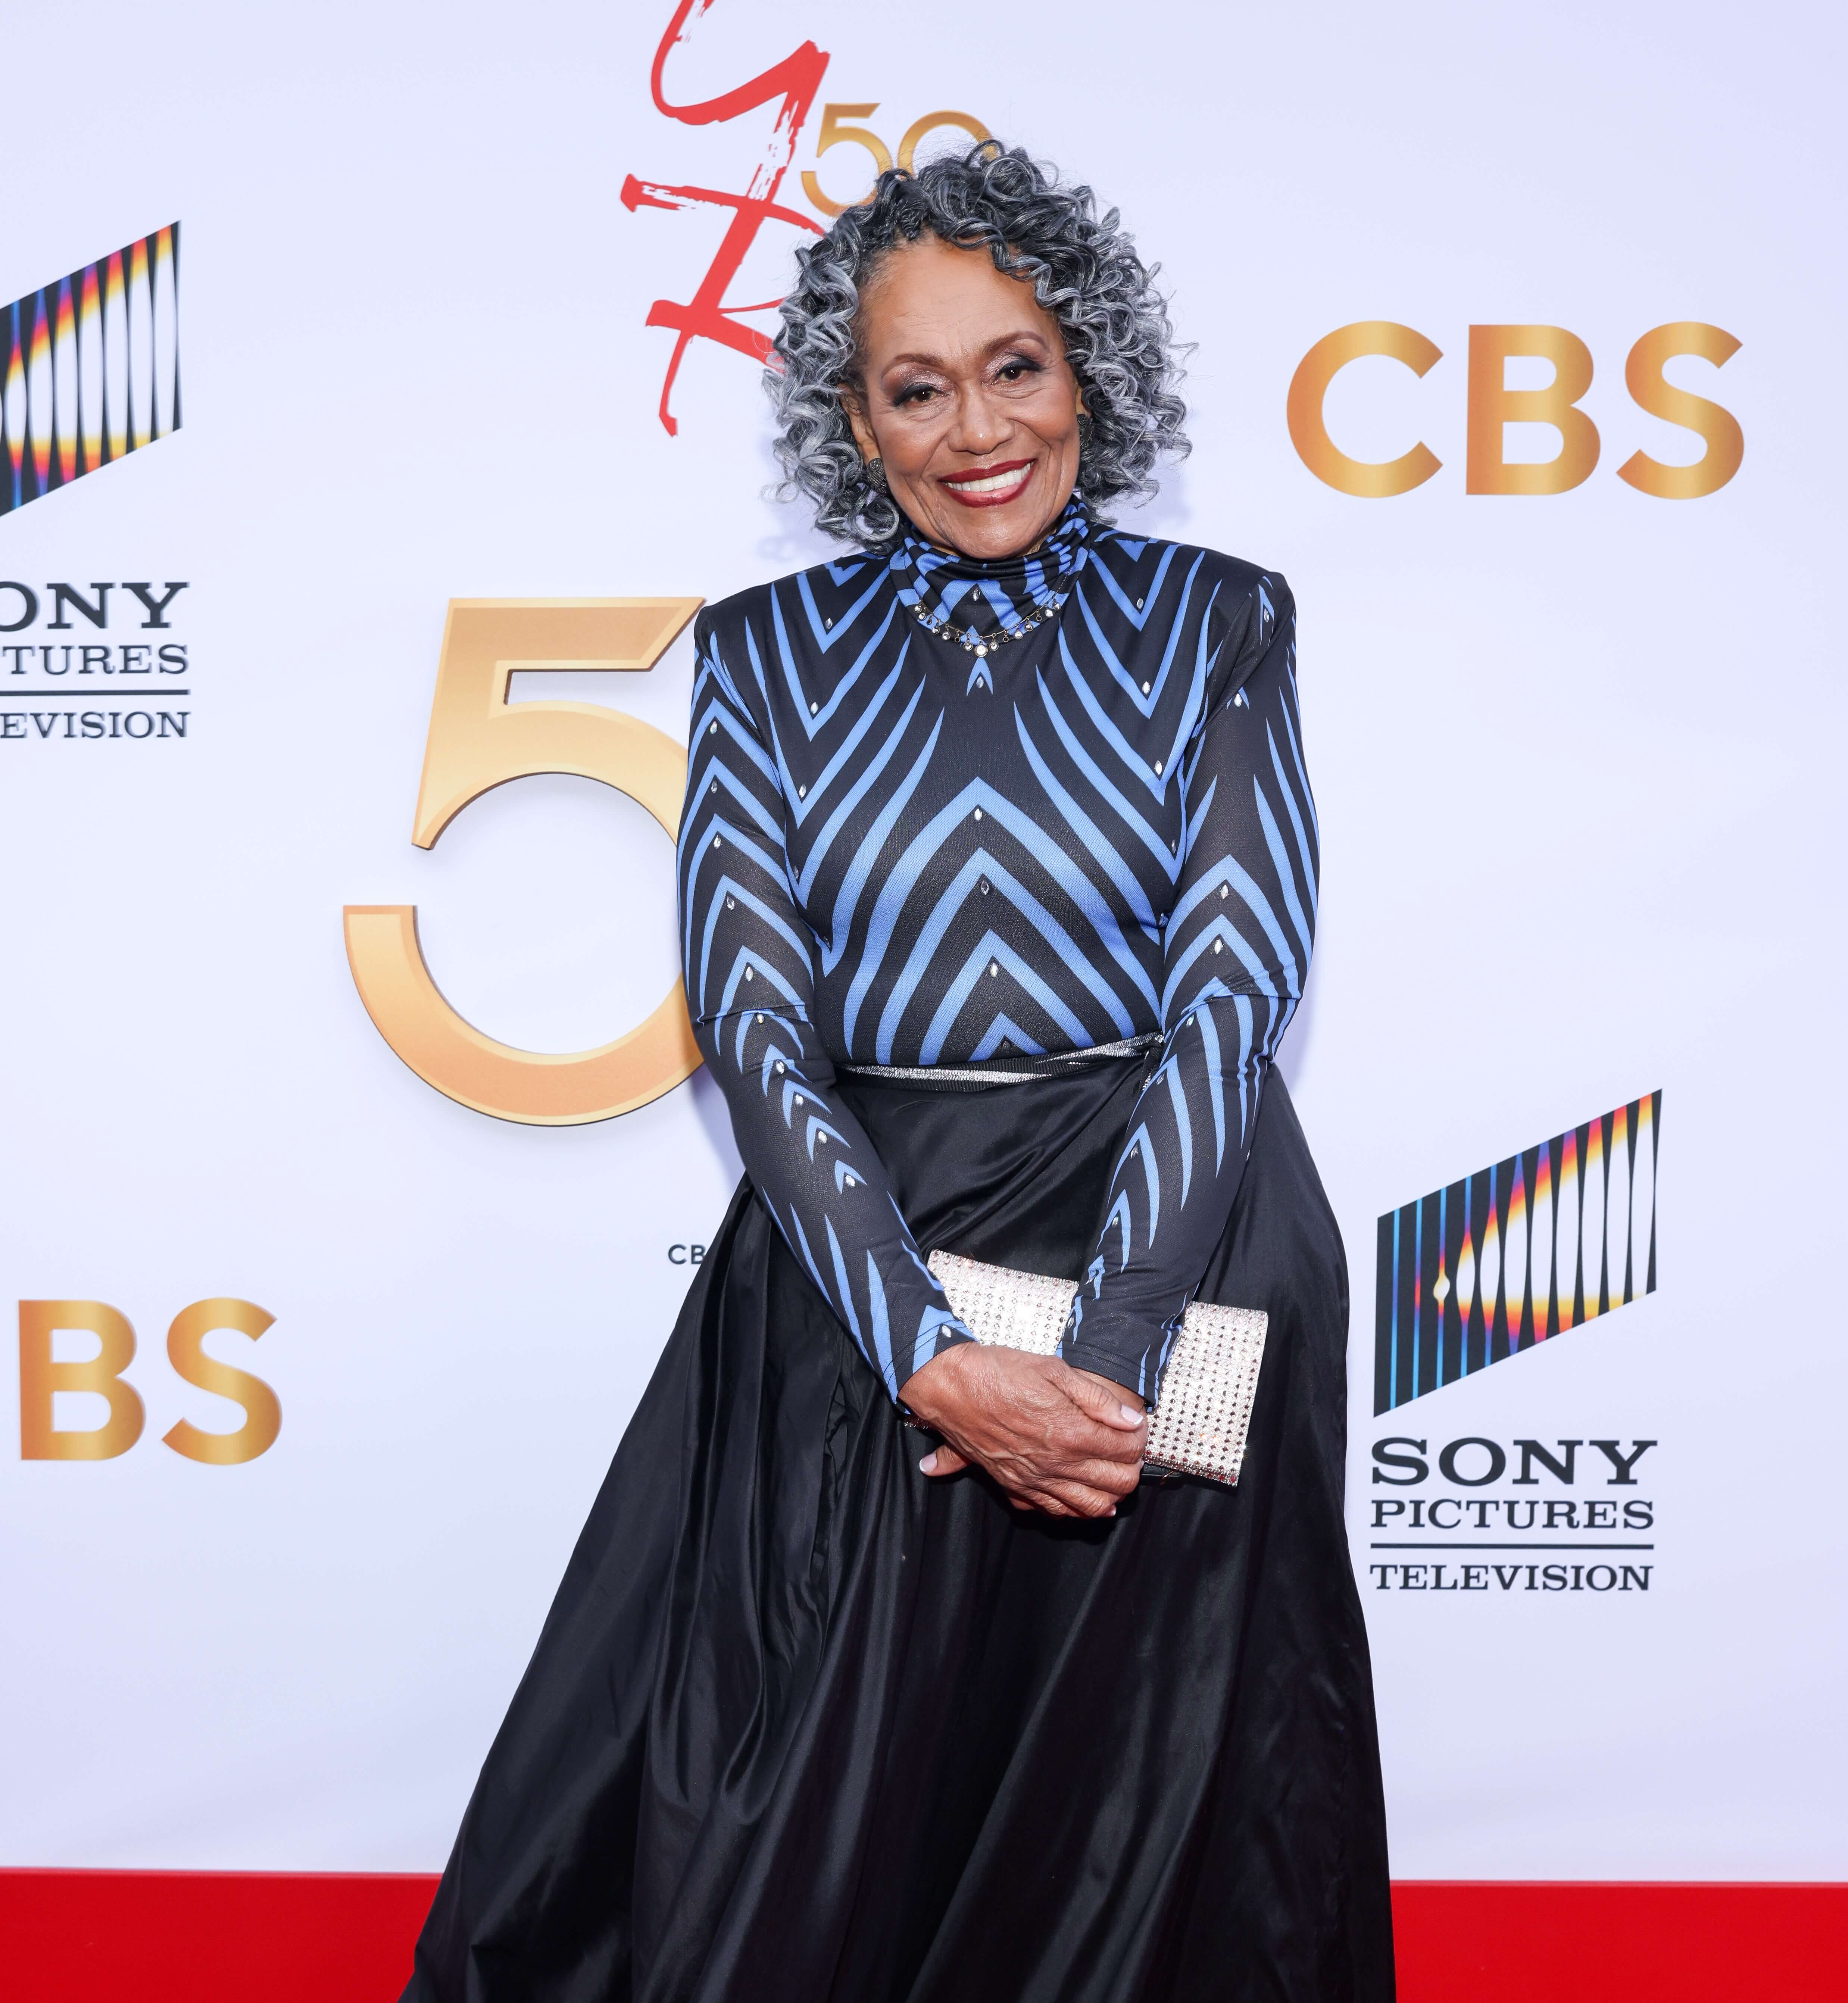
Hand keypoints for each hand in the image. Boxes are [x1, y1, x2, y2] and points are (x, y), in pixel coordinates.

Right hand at [898, 1343, 1146, 1517]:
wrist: (950, 1387)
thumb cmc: (1000, 1371)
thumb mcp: (1054, 1369)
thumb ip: (1096, 1398)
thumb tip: (1131, 1421)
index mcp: (1070, 1432)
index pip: (1127, 1449)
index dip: (1139, 1437)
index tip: (1135, 1426)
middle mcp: (1055, 1464)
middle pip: (1117, 1483)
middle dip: (1132, 1467)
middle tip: (1129, 1449)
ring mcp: (1035, 1480)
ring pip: (1092, 1507)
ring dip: (1111, 1493)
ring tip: (1113, 1473)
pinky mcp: (1015, 1487)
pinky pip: (1056, 1512)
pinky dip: (1077, 1510)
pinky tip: (1085, 1497)